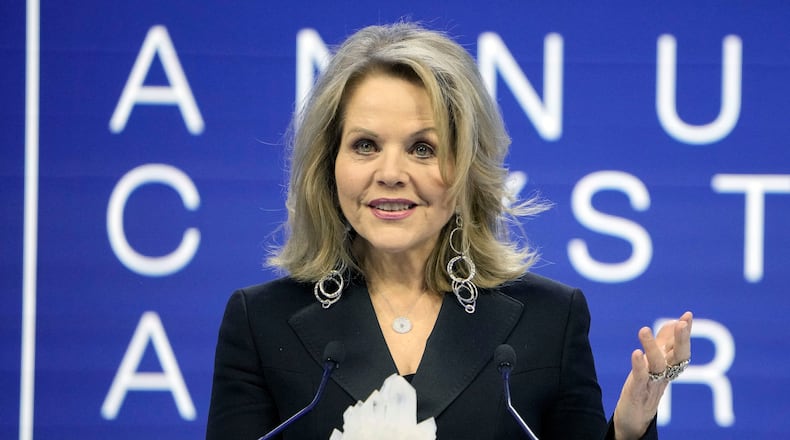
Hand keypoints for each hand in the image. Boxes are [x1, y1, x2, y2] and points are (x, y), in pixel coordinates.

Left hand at [613, 311, 692, 439]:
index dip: (684, 334)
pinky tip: (636, 353)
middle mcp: (664, 375)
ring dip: (651, 347)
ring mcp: (652, 384)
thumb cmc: (645, 389)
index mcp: (669, 368)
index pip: (680, 349)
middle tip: (683, 323)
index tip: (687, 315)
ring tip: (643, 329)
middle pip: (677, 357)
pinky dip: (639, 365)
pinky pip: (640, 378)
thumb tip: (673, 322)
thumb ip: (663, 344)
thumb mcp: (655, 364)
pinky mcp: (637, 393)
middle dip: (681, 340)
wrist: (633, 420)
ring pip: (657, 365)